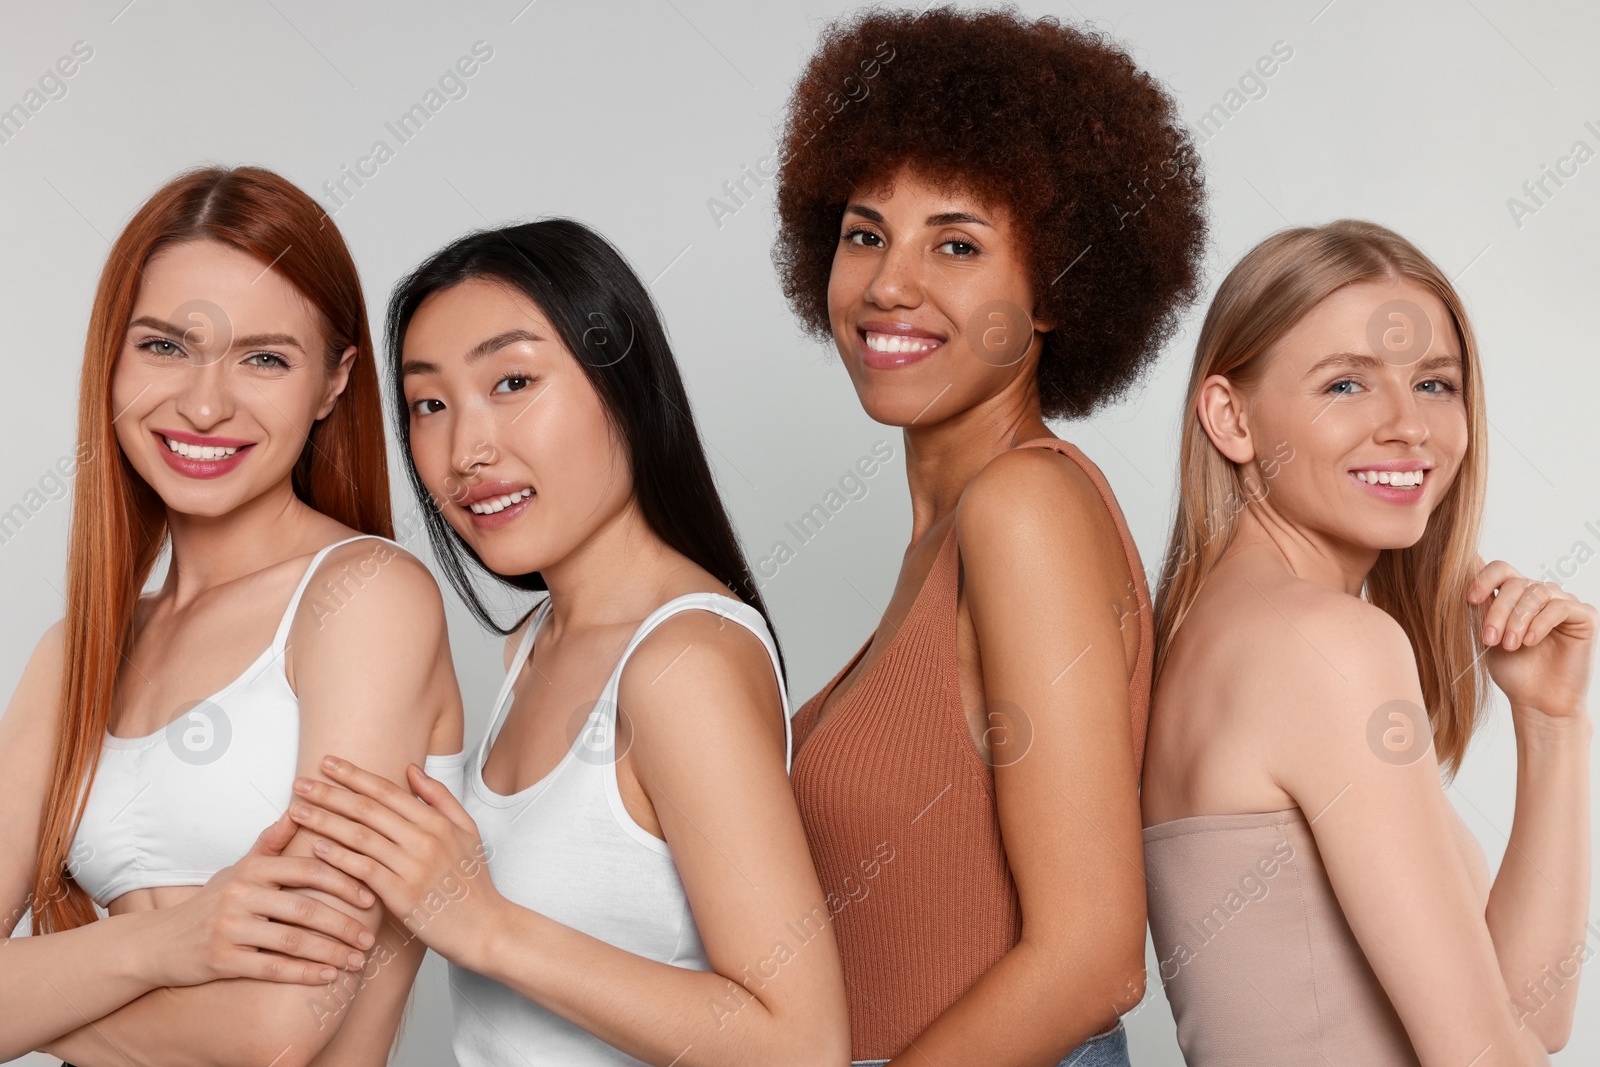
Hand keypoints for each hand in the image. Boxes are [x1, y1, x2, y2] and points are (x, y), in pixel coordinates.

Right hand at [151, 809, 379, 986]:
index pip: (308, 870)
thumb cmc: (211, 902)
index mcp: (252, 869)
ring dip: (330, 952)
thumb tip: (300, 806)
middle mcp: (240, 894)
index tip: (371, 898)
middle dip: (343, 924)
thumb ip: (272, 842)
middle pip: (305, 907)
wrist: (158, 942)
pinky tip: (328, 977)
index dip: (343, 882)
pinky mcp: (220, 960)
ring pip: (292, 940)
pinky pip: (270, 968)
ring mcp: (229, 928)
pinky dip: (303, 973)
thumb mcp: (239, 868)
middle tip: (370, 937)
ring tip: (357, 960)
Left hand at [287, 754, 499, 966]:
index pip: (388, 790)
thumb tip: (412, 770)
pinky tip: (317, 848)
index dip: (355, 775)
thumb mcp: (468, 831)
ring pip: (360, 837)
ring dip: (325, 822)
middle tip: (300, 782)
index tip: (328, 762)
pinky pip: (364, 871)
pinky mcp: (402, 896)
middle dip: (330, 793)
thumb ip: (440, 798)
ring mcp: (413, 867)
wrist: (486, 928)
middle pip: (368, 809)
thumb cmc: (474, 882)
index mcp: (437, 822)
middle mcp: (424, 839)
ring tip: (297, 812)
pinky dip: (339, 858)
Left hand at [1468, 556, 1596, 719]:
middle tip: (1490, 639)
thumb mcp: (1487, 633)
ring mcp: (1563, 603)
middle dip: (1498, 611)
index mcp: (1516, 595)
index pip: (1501, 569)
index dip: (1483, 578)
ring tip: (1510, 645)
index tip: (1470, 599)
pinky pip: (1560, 607)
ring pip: (1537, 593)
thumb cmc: (1512, 669)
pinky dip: (1540, 623)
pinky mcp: (1584, 616)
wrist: (1537, 701)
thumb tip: (1463, 561)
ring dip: (1517, 619)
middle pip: (1515, 583)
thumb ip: (1480, 602)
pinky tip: (1530, 641)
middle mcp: (1540, 594)